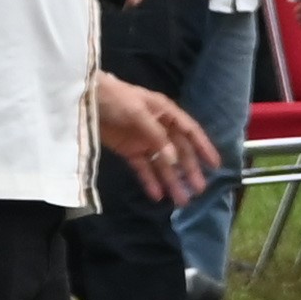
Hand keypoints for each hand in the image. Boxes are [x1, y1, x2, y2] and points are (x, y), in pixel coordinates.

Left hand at [91, 72, 219, 204]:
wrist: (84, 98)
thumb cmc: (114, 98)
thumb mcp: (137, 112)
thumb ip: (156, 136)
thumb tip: (173, 160)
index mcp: (165, 113)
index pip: (190, 131)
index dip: (203, 148)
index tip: (216, 166)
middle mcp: (159, 128)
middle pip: (178, 151)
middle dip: (189, 170)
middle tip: (199, 190)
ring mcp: (144, 140)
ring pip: (162, 163)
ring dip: (172, 180)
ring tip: (181, 200)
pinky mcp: (129, 150)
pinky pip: (143, 168)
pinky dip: (150, 181)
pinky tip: (157, 195)